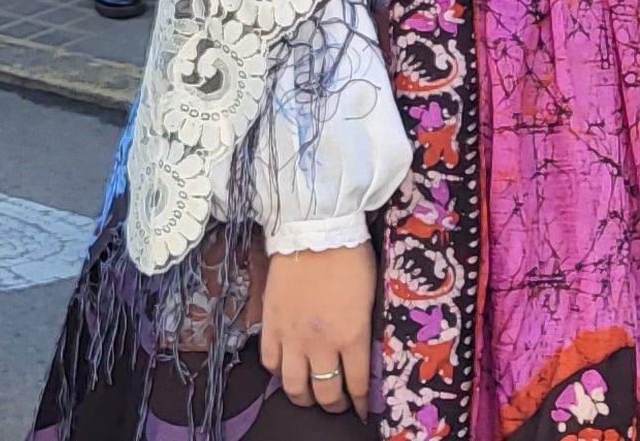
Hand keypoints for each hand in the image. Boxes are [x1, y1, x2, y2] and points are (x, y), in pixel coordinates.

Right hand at [257, 243, 373, 414]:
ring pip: (294, 386)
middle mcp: (322, 343)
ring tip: (309, 395)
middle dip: (335, 405)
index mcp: (352, 335)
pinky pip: (270, 362)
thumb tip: (361, 354)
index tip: (362, 409)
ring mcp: (292, 336)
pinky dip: (279, 372)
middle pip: (325, 393)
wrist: (315, 230)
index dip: (361, 403)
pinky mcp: (271, 325)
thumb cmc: (350, 257)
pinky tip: (287, 368)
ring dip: (304, 397)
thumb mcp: (369, 298)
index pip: (358, 385)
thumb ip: (363, 331)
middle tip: (338, 404)